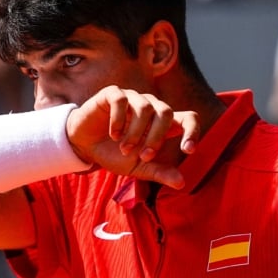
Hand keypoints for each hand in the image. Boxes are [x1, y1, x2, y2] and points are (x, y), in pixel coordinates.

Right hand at [66, 85, 199, 188]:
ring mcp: (133, 98)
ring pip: (145, 107)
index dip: (193, 132)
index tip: (188, 150)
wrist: (84, 146)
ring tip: (124, 148)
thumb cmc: (115, 154)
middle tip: (143, 155)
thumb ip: (159, 172)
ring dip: (135, 133)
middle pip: (166, 112)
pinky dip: (118, 120)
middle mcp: (151, 107)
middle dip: (156, 137)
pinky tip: (113, 134)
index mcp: (162, 124)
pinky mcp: (113, 94)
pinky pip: (122, 100)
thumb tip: (182, 183)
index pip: (189, 119)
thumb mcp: (138, 167)